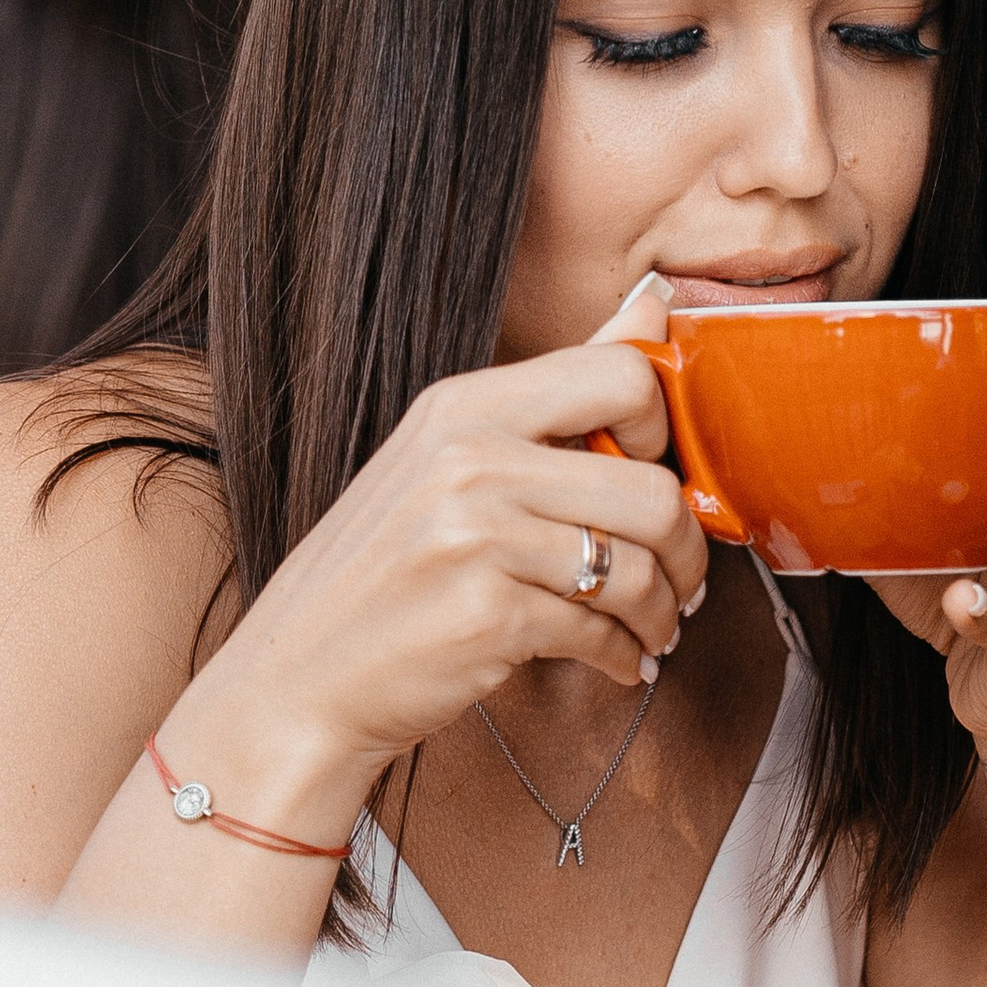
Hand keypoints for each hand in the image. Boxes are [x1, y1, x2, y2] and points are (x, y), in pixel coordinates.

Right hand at [169, 275, 708, 827]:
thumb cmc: (380, 575)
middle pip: (652, 488)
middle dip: (688, 549)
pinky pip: (602, 632)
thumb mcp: (447, 461)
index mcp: (464, 406)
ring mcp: (477, 537)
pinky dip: (625, 656)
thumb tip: (653, 307)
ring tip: (651, 628)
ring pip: (639, 568)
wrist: (298, 679)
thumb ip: (555, 396)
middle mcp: (470, 459)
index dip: (665, 430)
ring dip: (662, 613)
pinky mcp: (488, 615)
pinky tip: (617, 661)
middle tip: (680, 580)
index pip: (621, 374)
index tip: (657, 475)